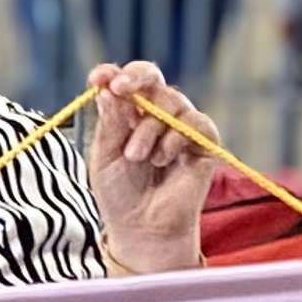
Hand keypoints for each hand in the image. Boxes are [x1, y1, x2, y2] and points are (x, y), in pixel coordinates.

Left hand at [85, 61, 217, 274]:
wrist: (142, 226)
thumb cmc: (120, 193)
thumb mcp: (105, 157)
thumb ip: (110, 123)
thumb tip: (106, 88)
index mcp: (130, 114)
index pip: (126, 83)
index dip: (113, 75)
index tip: (98, 77)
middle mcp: (157, 114)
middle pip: (152, 80)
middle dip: (134, 82)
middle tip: (119, 89)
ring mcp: (181, 125)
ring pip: (171, 102)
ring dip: (148, 129)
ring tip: (137, 157)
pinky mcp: (204, 140)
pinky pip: (193, 123)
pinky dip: (174, 139)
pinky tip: (162, 159)